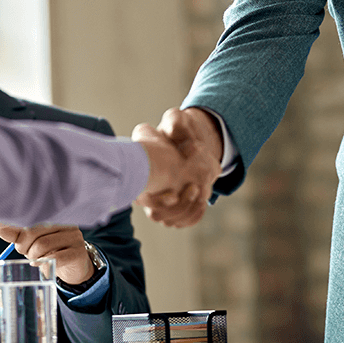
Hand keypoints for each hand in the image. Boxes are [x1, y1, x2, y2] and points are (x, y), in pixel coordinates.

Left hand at [0, 223, 92, 285]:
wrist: (76, 266)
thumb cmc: (52, 249)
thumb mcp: (34, 241)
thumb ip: (18, 234)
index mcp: (55, 214)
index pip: (32, 214)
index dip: (14, 220)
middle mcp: (66, 222)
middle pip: (34, 230)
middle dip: (22, 244)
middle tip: (24, 251)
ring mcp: (74, 236)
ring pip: (42, 245)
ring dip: (32, 255)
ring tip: (35, 258)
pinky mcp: (78, 252)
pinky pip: (55, 258)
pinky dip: (42, 263)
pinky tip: (39, 264)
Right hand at [132, 108, 221, 227]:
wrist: (191, 140)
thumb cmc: (179, 130)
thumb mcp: (176, 121)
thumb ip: (175, 125)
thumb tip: (175, 136)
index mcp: (142, 170)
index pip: (142, 194)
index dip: (155, 200)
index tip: (172, 194)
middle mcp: (147, 190)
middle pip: (157, 214)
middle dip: (176, 207)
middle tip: (193, 188)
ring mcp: (161, 202)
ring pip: (169, 221)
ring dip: (187, 210)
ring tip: (198, 191)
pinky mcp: (176, 207)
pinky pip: (182, 221)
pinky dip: (193, 215)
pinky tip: (201, 202)